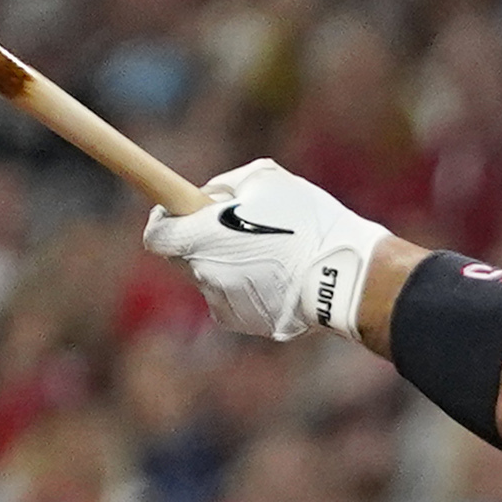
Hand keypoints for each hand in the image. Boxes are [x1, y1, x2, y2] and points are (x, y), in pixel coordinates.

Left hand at [143, 160, 386, 345]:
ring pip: (210, 278)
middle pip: (183, 257)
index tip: (181, 213)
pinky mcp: (242, 322)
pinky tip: (276, 279)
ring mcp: (221, 300)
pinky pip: (230, 300)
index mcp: (200, 237)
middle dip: (202, 242)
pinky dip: (245, 289)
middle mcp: (203, 273)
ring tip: (270, 256)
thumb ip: (224, 184)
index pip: (155, 235)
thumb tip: (208, 197)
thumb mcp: (266, 178)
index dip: (165, 221)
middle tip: (237, 230)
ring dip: (227, 265)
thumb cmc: (308, 223)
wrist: (346, 278)